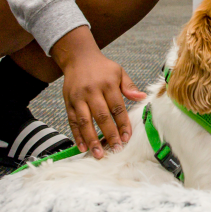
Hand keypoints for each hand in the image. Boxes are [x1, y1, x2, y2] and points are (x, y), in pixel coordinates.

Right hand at [51, 27, 144, 157]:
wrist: (78, 57)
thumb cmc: (102, 67)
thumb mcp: (119, 71)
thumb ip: (129, 86)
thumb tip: (142, 97)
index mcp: (108, 84)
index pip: (117, 108)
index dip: (122, 124)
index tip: (127, 137)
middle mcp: (92, 92)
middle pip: (101, 116)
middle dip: (109, 134)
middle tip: (116, 149)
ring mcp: (78, 98)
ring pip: (85, 121)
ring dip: (91, 139)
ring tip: (98, 154)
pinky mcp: (68, 102)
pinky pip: (72, 121)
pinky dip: (77, 135)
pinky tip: (82, 147)